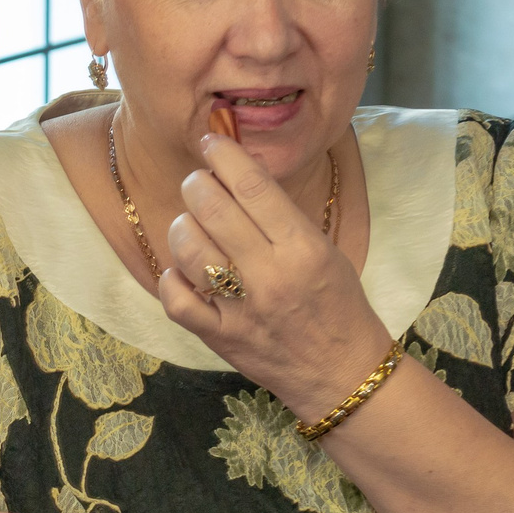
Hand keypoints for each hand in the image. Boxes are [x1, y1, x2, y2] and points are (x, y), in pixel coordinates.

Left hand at [153, 129, 390, 419]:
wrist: (341, 373)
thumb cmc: (336, 304)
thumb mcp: (323, 250)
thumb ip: (280, 216)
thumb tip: (235, 171)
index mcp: (303, 248)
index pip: (252, 185)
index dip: (224, 154)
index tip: (211, 140)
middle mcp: (270, 276)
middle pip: (212, 208)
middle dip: (197, 184)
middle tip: (200, 183)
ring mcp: (242, 309)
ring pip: (189, 248)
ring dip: (182, 226)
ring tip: (193, 225)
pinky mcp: (220, 338)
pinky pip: (176, 299)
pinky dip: (172, 278)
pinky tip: (185, 270)